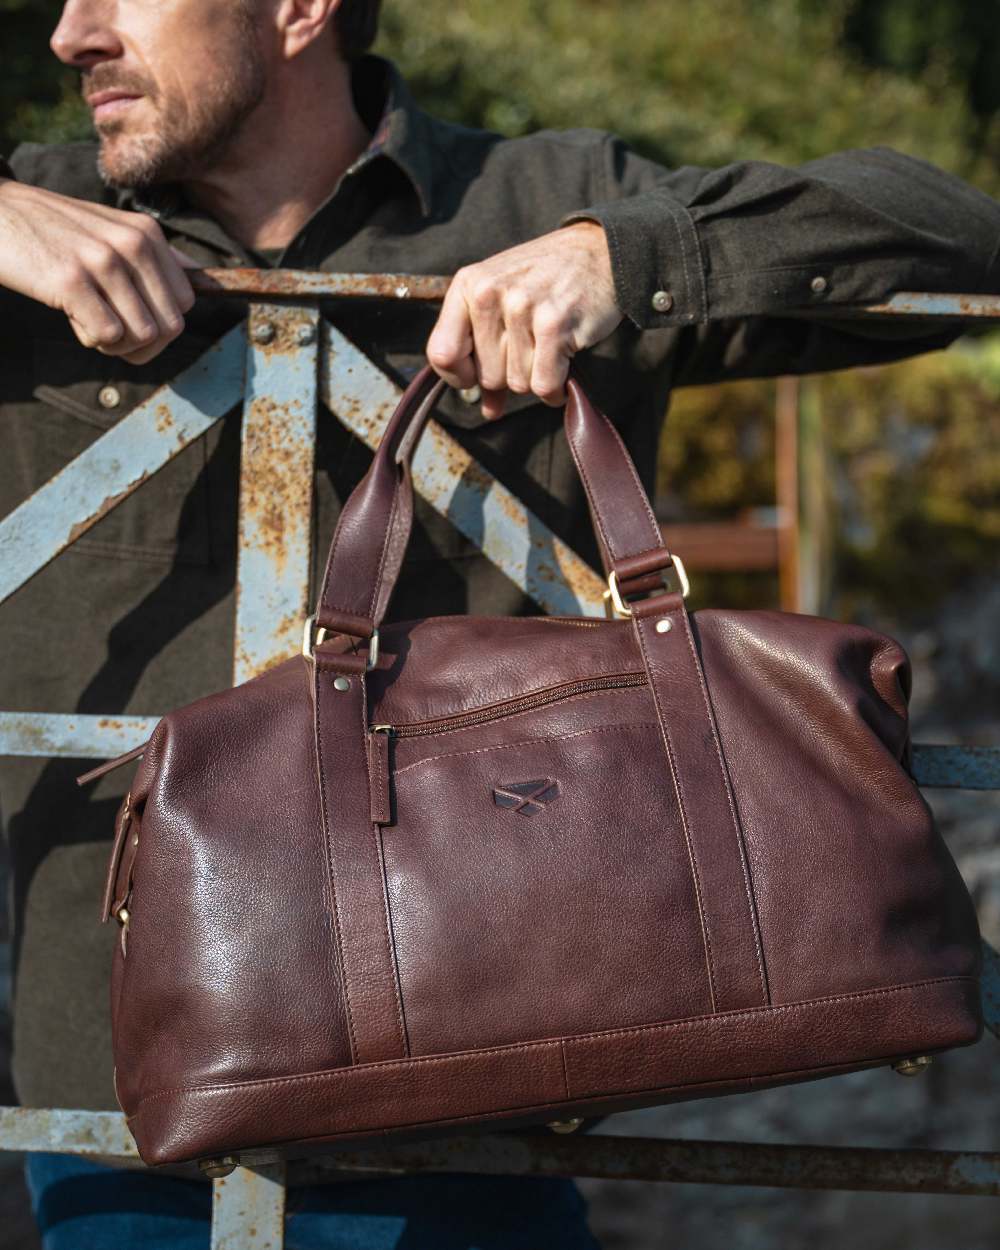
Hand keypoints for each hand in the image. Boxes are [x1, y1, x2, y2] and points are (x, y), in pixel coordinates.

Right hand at [0, 178, 195, 364]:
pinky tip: (71, 316)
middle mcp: (132, 244)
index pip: (185, 305)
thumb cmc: (52, 230)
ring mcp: (102, 261)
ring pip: (142, 336)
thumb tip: (198, 278)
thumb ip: (153, 255)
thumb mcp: (111, 229)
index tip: (130, 317)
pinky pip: (108, 336)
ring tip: (88, 319)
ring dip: (115, 343)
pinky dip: (91, 338)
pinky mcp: (71, 280)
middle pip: (170, 327)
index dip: (160, 324)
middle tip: (109, 328)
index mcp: (147, 233)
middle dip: (142, 342)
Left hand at [426, 221, 621, 418]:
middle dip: (511, 375)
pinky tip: (564, 372)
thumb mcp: (503, 299)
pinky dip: (555, 390)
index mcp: (468, 284)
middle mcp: (488, 293)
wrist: (600, 252)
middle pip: (487, 376)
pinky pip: (544, 385)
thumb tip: (487, 409)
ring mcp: (521, 307)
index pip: (442, 353)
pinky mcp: (553, 324)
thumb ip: (484, 350)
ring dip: (537, 378)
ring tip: (550, 350)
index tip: (476, 376)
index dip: (459, 377)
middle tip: (531, 350)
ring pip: (518, 383)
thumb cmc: (547, 279)